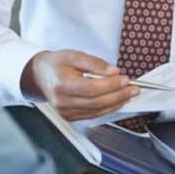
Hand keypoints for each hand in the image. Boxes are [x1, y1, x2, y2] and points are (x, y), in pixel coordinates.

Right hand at [21, 50, 138, 120]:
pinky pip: (93, 115)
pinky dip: (107, 108)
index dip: (111, 85)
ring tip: (130, 94)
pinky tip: (118, 101)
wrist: (39, 75)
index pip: (91, 89)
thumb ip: (95, 63)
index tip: (125, 79)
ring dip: (116, 103)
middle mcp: (62, 103)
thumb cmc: (57, 64)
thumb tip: (113, 72)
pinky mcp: (70, 117)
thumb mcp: (74, 55)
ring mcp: (65, 113)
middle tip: (134, 89)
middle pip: (96, 102)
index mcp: (62, 85)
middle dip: (119, 95)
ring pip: (97, 111)